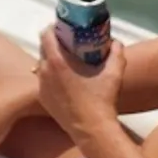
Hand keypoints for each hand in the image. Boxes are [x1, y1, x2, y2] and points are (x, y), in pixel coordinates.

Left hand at [34, 26, 125, 144]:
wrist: (92, 129)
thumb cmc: (102, 99)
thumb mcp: (113, 74)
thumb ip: (116, 54)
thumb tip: (116, 42)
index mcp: (57, 61)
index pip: (45, 35)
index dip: (53, 28)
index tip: (63, 28)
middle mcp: (44, 70)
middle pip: (43, 49)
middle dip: (54, 44)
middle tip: (69, 44)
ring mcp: (41, 85)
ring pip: (42, 65)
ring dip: (52, 60)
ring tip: (68, 63)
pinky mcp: (42, 98)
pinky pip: (43, 80)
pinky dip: (51, 76)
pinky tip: (65, 81)